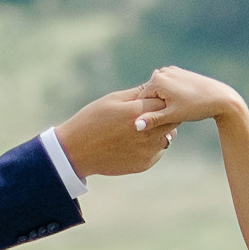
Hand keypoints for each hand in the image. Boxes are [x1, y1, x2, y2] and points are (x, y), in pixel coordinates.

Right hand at [53, 85, 177, 179]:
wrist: (77, 151)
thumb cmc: (92, 120)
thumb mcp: (112, 100)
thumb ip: (137, 93)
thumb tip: (154, 86)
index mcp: (137, 113)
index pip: (164, 101)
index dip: (160, 98)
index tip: (153, 98)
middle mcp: (146, 133)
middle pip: (172, 119)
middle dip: (166, 114)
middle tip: (154, 112)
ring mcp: (147, 150)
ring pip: (168, 136)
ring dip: (162, 130)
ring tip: (145, 128)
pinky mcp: (145, 163)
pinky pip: (159, 150)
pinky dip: (154, 144)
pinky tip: (138, 141)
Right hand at [137, 63, 246, 131]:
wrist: (221, 98)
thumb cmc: (197, 107)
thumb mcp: (173, 115)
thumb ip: (153, 119)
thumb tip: (135, 125)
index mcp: (157, 80)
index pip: (140, 100)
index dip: (145, 114)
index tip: (152, 124)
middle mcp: (163, 72)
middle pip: (150, 95)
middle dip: (154, 107)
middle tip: (168, 118)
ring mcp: (172, 71)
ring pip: (159, 91)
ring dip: (162, 102)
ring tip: (176, 111)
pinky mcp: (180, 73)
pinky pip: (168, 87)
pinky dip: (170, 96)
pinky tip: (181, 105)